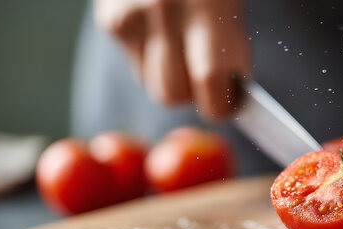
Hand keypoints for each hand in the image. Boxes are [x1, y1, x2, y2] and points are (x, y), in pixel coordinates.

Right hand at [94, 0, 249, 119]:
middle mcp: (162, 11)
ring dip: (173, 80)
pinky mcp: (110, 21)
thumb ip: (230, 44)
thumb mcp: (231, 1)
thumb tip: (231, 95)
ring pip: (151, 84)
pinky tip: (164, 31)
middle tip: (209, 79)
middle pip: (172, 94)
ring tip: (186, 49)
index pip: (210, 82)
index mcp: (205, 4)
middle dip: (194, 94)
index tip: (231, 103)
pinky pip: (136, 64)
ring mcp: (129, 17)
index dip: (222, 103)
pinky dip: (153, 59)